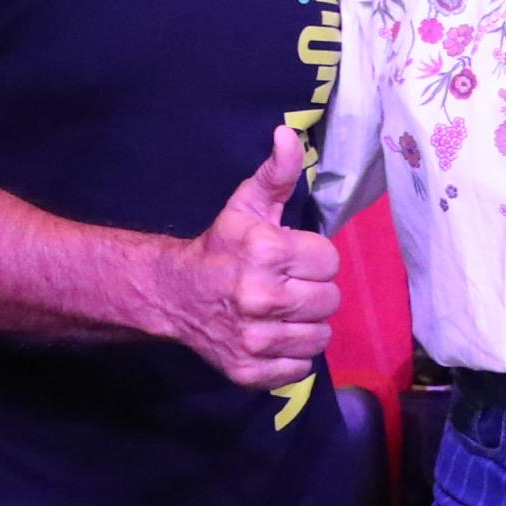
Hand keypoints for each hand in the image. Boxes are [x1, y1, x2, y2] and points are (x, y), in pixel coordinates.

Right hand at [150, 125, 337, 388]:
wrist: (175, 294)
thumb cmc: (220, 246)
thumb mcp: (246, 204)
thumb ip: (277, 172)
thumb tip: (289, 134)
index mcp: (266, 253)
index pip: (329, 261)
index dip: (313, 258)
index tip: (292, 257)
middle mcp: (262, 298)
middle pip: (329, 300)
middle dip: (312, 290)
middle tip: (287, 284)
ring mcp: (255, 339)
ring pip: (320, 336)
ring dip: (305, 323)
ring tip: (282, 310)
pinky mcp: (250, 371)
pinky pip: (300, 367)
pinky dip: (290, 355)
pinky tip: (272, 335)